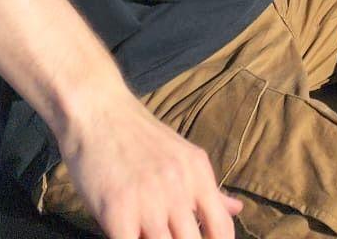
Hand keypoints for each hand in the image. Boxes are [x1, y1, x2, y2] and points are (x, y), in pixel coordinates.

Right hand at [59, 90, 242, 238]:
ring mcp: (149, 200)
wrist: (98, 110)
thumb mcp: (181, 155)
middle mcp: (179, 187)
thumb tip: (237, 208)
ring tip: (147, 236)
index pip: (221, 228)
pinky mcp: (118, 210)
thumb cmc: (137, 137)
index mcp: (198, 174)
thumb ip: (207, 188)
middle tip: (170, 238)